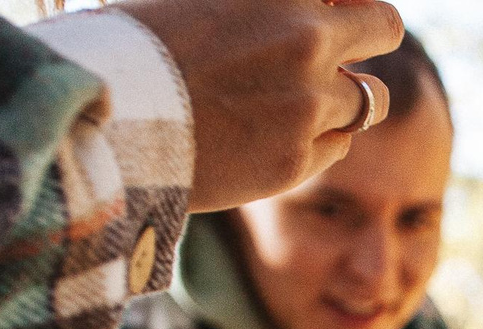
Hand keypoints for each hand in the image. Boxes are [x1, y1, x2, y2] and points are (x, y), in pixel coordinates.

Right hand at [114, 0, 405, 212]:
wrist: (98, 122)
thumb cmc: (132, 45)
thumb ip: (265, 4)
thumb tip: (320, 8)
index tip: (338, 9)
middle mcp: (305, 39)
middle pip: (384, 27)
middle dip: (368, 35)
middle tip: (344, 47)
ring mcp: (308, 102)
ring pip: (371, 98)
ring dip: (348, 96)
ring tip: (306, 98)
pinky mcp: (298, 159)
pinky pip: (340, 145)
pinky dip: (320, 138)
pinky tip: (277, 133)